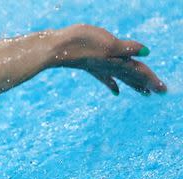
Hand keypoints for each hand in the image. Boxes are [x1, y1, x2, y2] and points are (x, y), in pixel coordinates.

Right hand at [50, 24, 166, 95]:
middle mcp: (109, 66)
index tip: (162, 90)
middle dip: (146, 84)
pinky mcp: (91, 64)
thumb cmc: (80, 44)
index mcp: (115, 61)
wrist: (55, 48)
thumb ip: (126, 49)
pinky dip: (113, 84)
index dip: (151, 79)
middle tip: (160, 93)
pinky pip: (106, 76)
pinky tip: (116, 92)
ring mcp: (99, 66)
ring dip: (133, 84)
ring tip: (145, 93)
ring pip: (121, 77)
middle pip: (132, 75)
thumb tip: (146, 52)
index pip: (138, 71)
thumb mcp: (106, 45)